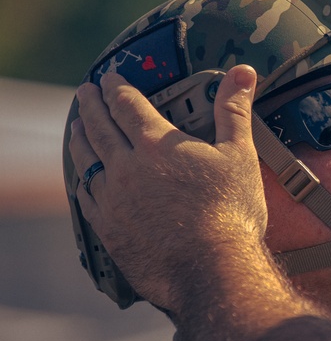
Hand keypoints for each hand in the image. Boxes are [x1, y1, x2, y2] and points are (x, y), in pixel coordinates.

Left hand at [69, 65, 267, 310]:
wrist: (211, 268)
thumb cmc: (231, 210)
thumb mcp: (240, 154)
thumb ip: (234, 110)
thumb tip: (243, 71)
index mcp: (157, 144)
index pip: (128, 105)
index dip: (118, 88)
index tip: (109, 77)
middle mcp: (126, 167)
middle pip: (99, 128)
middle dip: (91, 106)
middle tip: (85, 91)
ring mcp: (112, 199)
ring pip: (86, 161)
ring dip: (80, 139)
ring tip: (76, 128)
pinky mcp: (109, 229)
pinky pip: (85, 197)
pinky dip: (81, 180)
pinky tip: (83, 178)